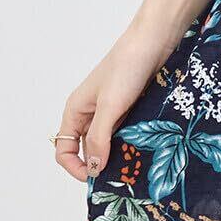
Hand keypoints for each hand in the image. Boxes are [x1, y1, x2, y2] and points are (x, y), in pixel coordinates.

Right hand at [53, 25, 173, 181]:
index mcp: (76, 110)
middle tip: (121, 178)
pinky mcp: (131, 109)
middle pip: (89, 149)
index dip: (76, 167)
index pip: (64, 149)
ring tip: (136, 167)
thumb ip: (100, 137)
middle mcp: (91, 113)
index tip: (97, 179)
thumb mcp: (110, 106)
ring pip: (110, 143)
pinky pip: (127, 134)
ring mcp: (112, 111)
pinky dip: (134, 144)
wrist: (156, 41)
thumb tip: (93, 168)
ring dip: (120, 155)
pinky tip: (146, 151)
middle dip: (102, 164)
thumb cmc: (127, 66)